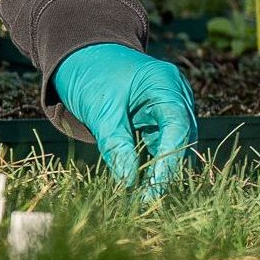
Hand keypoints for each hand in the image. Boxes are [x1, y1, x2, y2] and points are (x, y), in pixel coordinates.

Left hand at [50, 42, 196, 195]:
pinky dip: (150, 164)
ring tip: (141, 200)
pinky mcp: (158, 119)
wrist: (79, 55)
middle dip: (165, 172)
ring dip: (158, 171)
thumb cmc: (90, 75)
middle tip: (145, 204)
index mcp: (166, 84)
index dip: (168, 163)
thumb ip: (117, 146)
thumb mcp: (101, 111)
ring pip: (172, 146)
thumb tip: (129, 184)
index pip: (177, 128)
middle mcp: (176, 95)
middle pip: (181, 140)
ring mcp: (169, 107)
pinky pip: (160, 145)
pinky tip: (140, 186)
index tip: (153, 192)